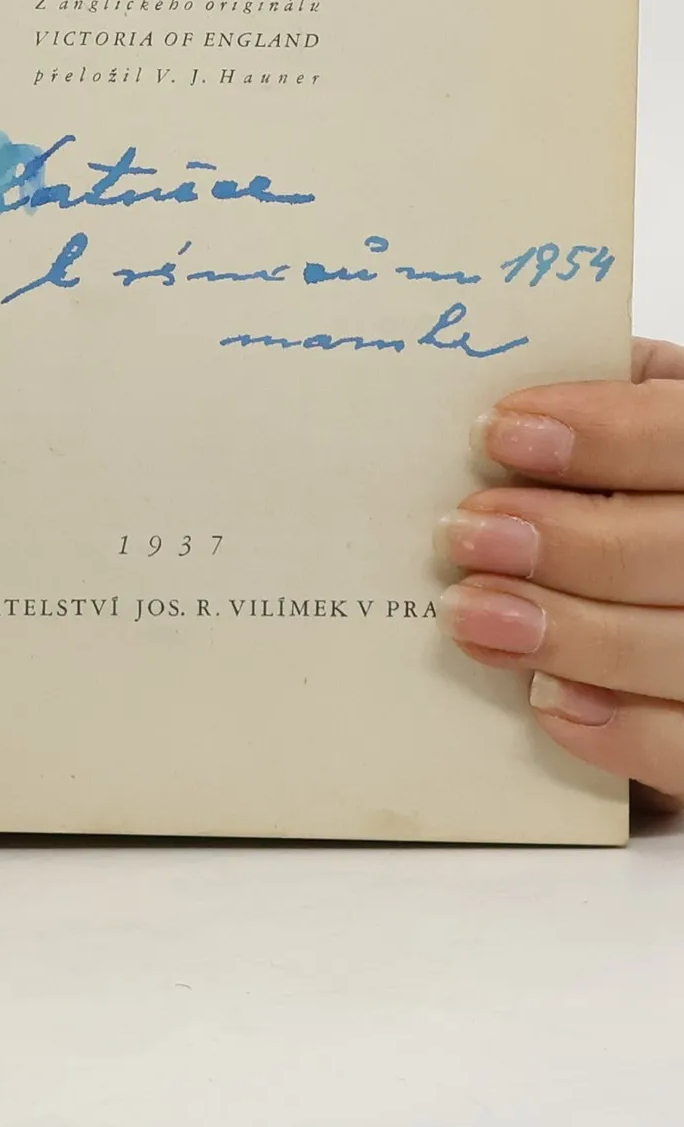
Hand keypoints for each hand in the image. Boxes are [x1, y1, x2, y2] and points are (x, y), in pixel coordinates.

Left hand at [440, 338, 683, 808]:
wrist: (662, 587)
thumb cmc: (644, 488)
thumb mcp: (639, 422)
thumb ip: (605, 401)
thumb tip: (505, 395)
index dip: (604, 432)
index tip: (497, 432)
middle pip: (683, 549)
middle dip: (568, 542)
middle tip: (464, 533)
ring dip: (572, 634)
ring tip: (469, 614)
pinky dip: (621, 730)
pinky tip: (547, 702)